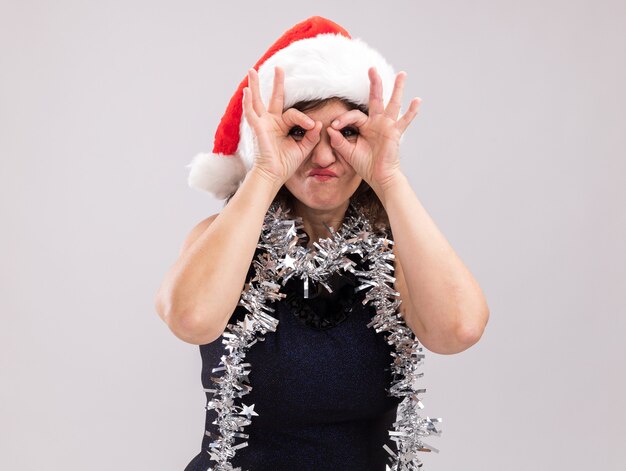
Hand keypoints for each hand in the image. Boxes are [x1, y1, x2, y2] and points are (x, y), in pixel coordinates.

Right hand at [243, 67, 321, 184]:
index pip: (295, 114)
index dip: (305, 118)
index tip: (312, 126)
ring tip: (252, 70)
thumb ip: (312, 136)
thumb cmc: (285, 164)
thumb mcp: (303, 148)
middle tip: (279, 68)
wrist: (274, 175)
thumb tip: (319, 123)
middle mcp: (271, 122)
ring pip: (258, 101)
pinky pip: (251, 113)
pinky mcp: (257, 128)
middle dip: (278, 84)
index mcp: (282, 126)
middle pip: (274, 99)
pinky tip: (247, 91)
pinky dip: (248, 102)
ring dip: (255, 86)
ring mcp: (263, 124)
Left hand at [325, 67, 421, 193]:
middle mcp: (377, 123)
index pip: (353, 115)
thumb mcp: (348, 152)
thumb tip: (330, 129)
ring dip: (397, 89)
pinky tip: (417, 100)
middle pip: (375, 99)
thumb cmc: (365, 165)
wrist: (379, 177)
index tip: (335, 126)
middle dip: (374, 84)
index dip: (343, 119)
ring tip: (402, 74)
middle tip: (372, 69)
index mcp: (365, 126)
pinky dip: (411, 112)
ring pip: (393, 104)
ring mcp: (388, 126)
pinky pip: (404, 121)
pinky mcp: (395, 133)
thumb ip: (339, 141)